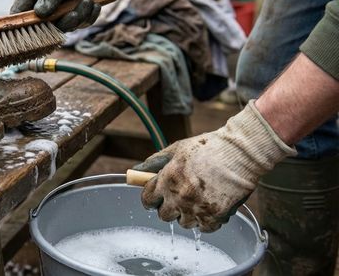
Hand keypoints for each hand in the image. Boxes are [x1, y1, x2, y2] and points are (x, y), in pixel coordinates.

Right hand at [10, 0, 133, 30]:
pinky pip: (79, 25)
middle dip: (62, 22)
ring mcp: (58, 11)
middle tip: (74, 13)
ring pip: (63, 27)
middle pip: (43, 26)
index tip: (39, 28)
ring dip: (78, 17)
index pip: (19, 12)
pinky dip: (88, 16)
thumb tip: (40, 13)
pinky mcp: (72, 15)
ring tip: (88, 1)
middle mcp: (43, 3)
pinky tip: (94, 3)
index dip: (24, 24)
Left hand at [134, 101, 295, 231]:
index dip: (150, 199)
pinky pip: (204, 229)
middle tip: (177, 198)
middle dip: (168, 208)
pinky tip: (210, 206)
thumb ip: (154, 162)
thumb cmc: (208, 147)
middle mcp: (179, 197)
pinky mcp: (216, 217)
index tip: (154, 198)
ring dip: (187, 215)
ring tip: (197, 200)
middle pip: (163, 216)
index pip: (147, 200)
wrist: (241, 152)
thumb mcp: (176, 149)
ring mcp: (197, 209)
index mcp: (167, 180)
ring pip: (183, 223)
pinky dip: (206, 220)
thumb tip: (136, 171)